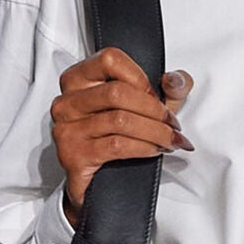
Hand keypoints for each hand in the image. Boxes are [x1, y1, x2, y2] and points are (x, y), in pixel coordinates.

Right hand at [51, 47, 192, 227]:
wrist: (95, 184)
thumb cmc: (114, 138)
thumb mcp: (145, 106)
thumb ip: (167, 88)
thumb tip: (177, 80)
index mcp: (78, 79)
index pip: (110, 59)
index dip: (141, 78)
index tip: (158, 97)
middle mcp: (67, 102)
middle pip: (117, 92)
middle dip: (154, 109)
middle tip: (172, 124)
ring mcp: (66, 129)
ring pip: (120, 120)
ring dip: (155, 131)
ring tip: (170, 139)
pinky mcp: (73, 155)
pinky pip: (117, 145)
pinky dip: (144, 147)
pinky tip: (155, 150)